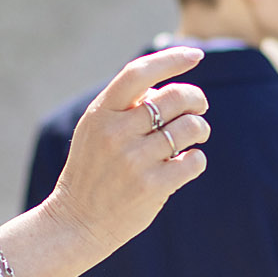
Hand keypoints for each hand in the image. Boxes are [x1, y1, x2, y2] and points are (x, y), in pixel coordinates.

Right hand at [45, 49, 210, 253]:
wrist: (77, 221)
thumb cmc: (93, 170)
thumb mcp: (95, 130)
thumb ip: (124, 105)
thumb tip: (168, 85)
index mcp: (101, 113)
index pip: (139, 72)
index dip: (172, 59)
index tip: (196, 55)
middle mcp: (116, 133)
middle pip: (174, 97)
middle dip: (196, 98)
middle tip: (200, 106)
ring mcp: (134, 160)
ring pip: (190, 128)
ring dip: (200, 129)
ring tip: (195, 136)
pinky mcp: (152, 187)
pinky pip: (194, 161)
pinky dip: (196, 159)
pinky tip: (187, 163)